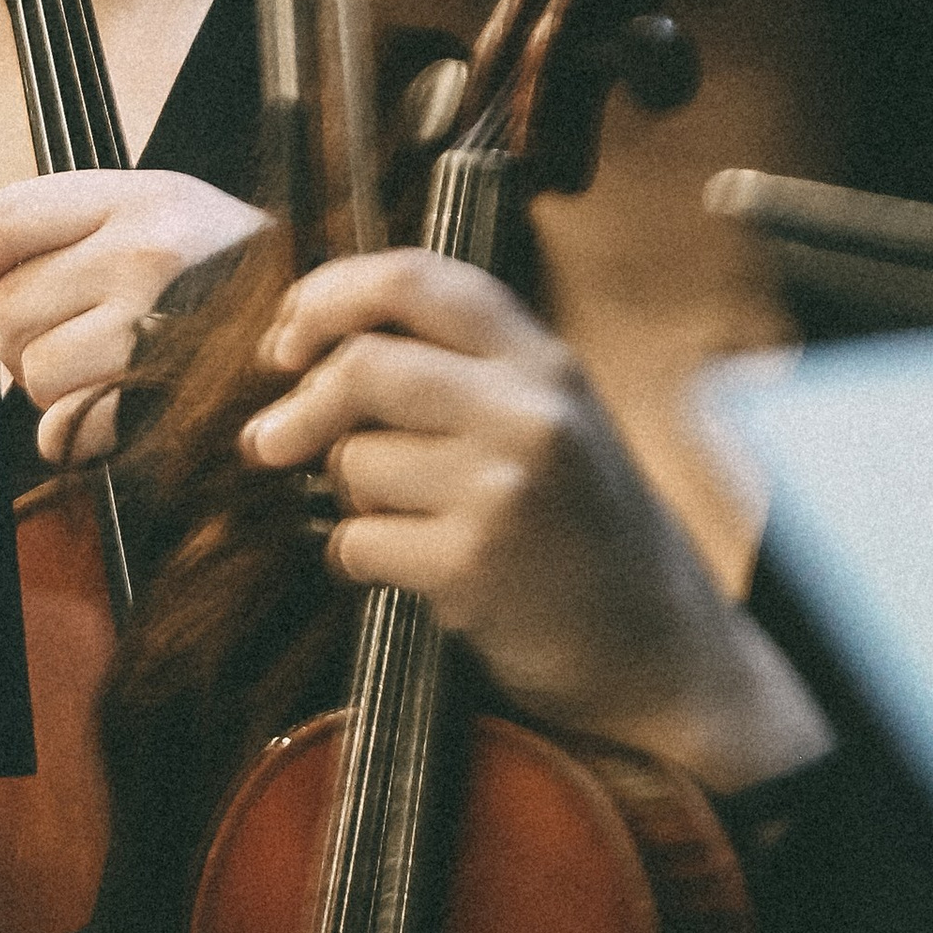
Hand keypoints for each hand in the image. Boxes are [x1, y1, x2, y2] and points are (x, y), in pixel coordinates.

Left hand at [0, 169, 265, 462]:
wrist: (336, 331)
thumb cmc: (234, 273)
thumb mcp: (165, 211)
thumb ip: (74, 228)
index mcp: (137, 197)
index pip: (3, 221)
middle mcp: (143, 253)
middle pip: (6, 305)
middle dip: (22, 333)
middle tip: (73, 333)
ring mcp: (154, 326)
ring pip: (31, 371)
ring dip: (53, 385)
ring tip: (108, 367)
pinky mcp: (162, 399)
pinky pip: (66, 426)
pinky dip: (75, 430)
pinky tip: (117, 405)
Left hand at [240, 252, 830, 793]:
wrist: (664, 652)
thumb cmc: (587, 531)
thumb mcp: (552, 418)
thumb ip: (458, 369)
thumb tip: (308, 347)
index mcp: (544, 361)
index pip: (415, 280)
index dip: (329, 295)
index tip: (285, 334)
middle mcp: (529, 411)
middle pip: (362, 367)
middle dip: (300, 407)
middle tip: (268, 440)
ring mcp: (503, 488)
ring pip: (353, 462)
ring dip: (353, 499)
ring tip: (412, 524)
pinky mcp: (474, 566)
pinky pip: (358, 542)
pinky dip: (362, 560)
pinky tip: (414, 571)